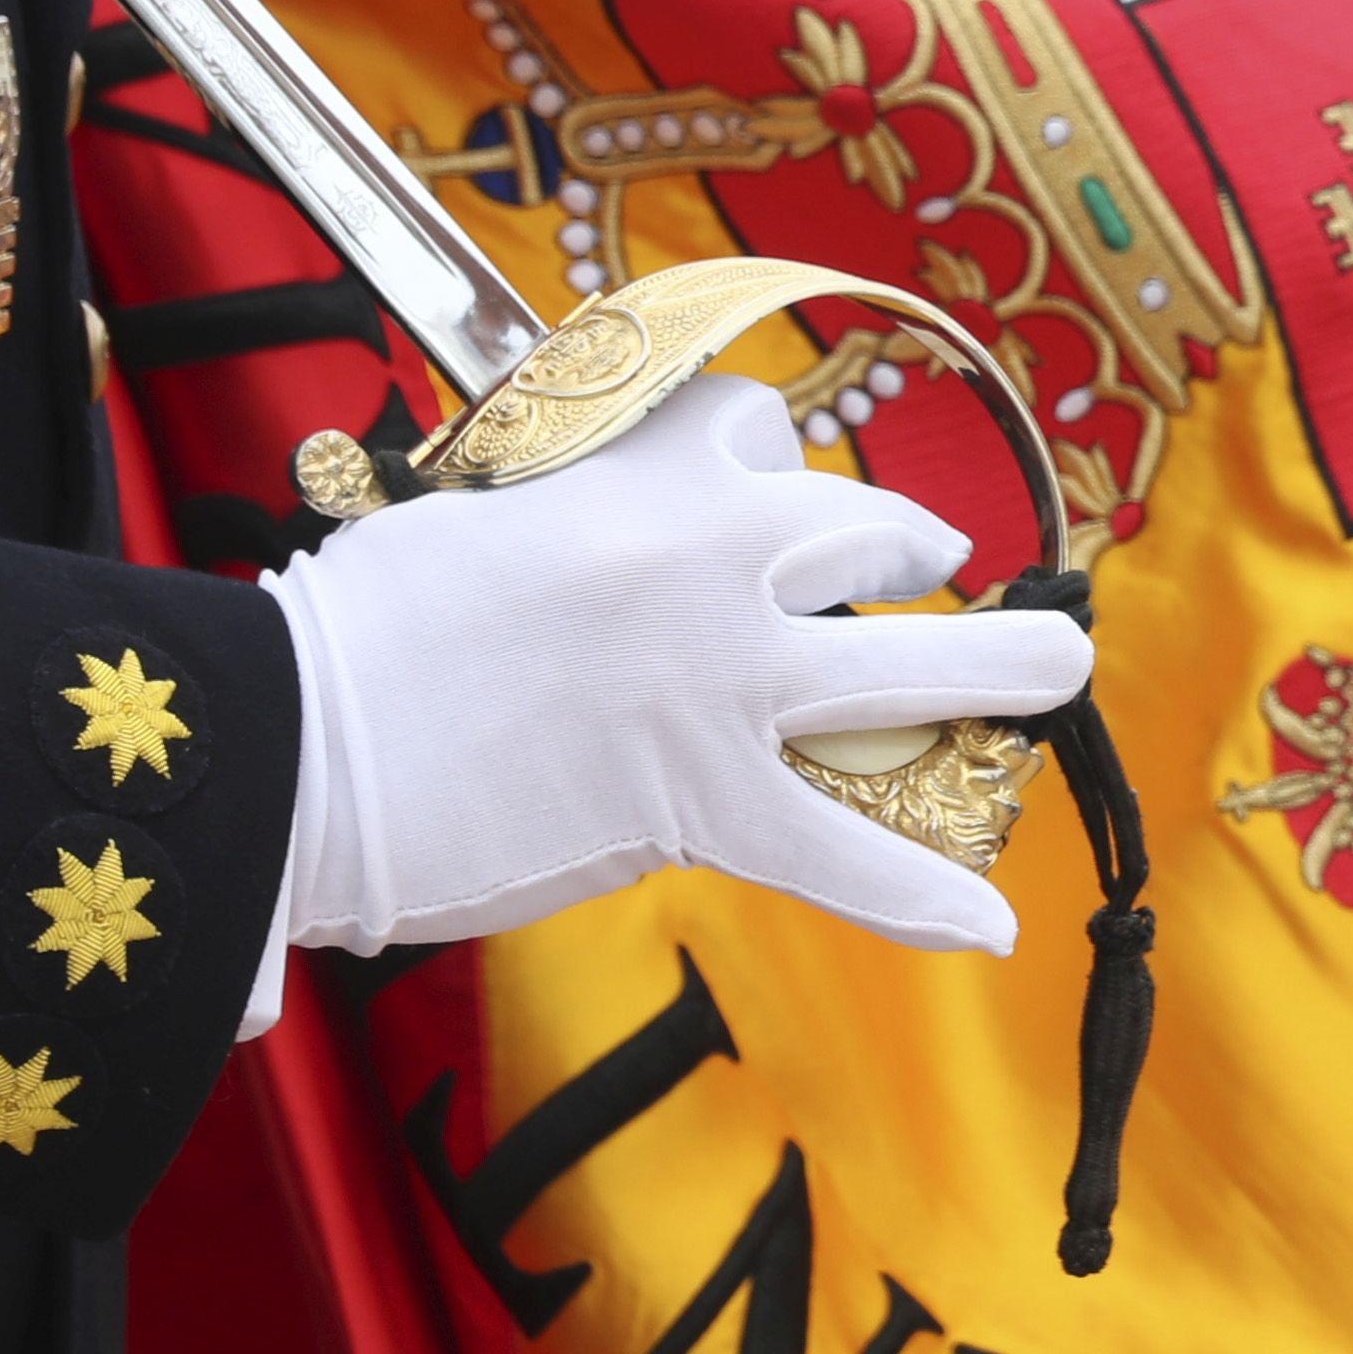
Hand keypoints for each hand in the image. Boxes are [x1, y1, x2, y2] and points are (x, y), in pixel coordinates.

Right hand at [262, 371, 1095, 960]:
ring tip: (1052, 676)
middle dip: (909, 552)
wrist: (299, 737)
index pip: (751, 426)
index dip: (766, 461)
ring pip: (913, 669)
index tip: (763, 481)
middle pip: (871, 531)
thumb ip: (552, 523)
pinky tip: (988, 926)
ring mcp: (726, 683)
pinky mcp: (707, 804)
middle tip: (919, 571)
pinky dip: (920, 899)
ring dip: (1002, 672)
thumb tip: (568, 544)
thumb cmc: (354, 631)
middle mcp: (714, 560)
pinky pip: (845, 856)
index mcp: (642, 474)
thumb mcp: (467, 516)